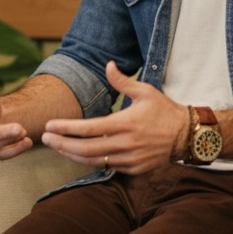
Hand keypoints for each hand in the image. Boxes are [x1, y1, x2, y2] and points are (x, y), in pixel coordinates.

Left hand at [39, 61, 188, 174]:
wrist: (187, 136)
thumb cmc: (164, 110)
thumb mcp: (145, 91)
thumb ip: (122, 81)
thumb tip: (108, 64)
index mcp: (126, 123)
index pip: (89, 128)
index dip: (67, 128)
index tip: (50, 125)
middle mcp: (126, 144)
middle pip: (86, 149)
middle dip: (62, 144)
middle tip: (45, 138)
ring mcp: (130, 159)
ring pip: (94, 161)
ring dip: (72, 155)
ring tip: (57, 147)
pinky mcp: (134, 169)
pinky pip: (107, 167)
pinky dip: (90, 162)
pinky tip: (78, 155)